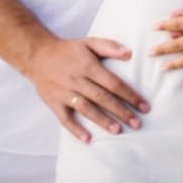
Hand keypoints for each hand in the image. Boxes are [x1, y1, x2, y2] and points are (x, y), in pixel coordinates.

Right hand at [24, 35, 148, 143]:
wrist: (37, 55)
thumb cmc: (68, 50)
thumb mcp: (89, 42)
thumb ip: (110, 47)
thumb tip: (130, 53)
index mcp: (88, 67)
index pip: (113, 83)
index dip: (130, 95)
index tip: (144, 106)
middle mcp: (77, 81)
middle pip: (102, 98)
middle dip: (121, 112)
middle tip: (137, 123)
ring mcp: (65, 93)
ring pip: (86, 109)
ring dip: (102, 121)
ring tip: (118, 131)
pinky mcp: (54, 103)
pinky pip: (65, 119)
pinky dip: (75, 130)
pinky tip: (87, 139)